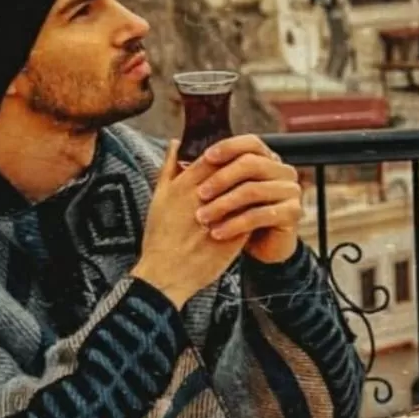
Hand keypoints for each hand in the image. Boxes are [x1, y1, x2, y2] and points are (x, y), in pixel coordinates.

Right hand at [133, 142, 245, 307]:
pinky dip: (256, 209)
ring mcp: (220, 218)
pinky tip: (260, 208)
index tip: (231, 156)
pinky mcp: (234, 236)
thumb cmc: (159, 237)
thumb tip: (175, 142)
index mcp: (184, 186)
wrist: (166, 275)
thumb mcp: (158, 198)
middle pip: (232, 172)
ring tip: (257, 185)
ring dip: (253, 187)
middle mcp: (203, 199)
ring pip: (245, 192)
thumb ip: (168, 168)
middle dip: (243, 167)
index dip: (226, 154)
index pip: (213, 158)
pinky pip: (251, 216)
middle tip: (250, 167)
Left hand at [192, 134, 302, 264]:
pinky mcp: (292, 213)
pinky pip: (261, 215)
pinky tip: (217, 233)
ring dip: (224, 204)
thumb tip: (175, 143)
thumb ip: (199, 167)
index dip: (228, 147)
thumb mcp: (218, 190)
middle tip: (200, 193)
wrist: (259, 247)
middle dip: (221, 178)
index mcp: (266, 158)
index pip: (251, 142)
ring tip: (203, 217)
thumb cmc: (237, 214)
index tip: (206, 157)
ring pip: (253, 191)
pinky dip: (235, 224)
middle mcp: (282, 170)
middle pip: (251, 164)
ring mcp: (290, 190)